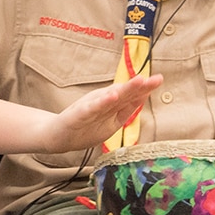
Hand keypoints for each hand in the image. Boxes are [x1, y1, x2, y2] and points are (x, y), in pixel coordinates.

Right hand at [41, 74, 162, 152]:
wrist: (55, 136)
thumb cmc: (84, 125)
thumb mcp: (109, 120)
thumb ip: (125, 109)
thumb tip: (142, 96)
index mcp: (112, 106)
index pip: (131, 97)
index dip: (144, 89)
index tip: (159, 80)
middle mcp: (102, 103)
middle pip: (124, 94)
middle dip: (140, 86)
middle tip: (155, 78)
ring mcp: (90, 108)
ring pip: (110, 97)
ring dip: (125, 89)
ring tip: (139, 81)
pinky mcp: (77, 115)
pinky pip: (91, 109)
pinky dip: (101, 102)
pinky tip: (111, 96)